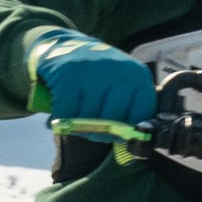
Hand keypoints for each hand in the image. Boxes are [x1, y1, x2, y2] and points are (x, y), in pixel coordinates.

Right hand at [25, 30, 154, 137]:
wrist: (62, 45)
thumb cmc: (95, 76)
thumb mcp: (118, 89)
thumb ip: (128, 117)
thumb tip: (130, 156)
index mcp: (137, 76)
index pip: (140, 118)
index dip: (127, 133)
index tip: (115, 134)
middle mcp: (119, 71)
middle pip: (113, 123)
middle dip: (100, 132)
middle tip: (89, 127)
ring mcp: (93, 71)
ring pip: (88, 120)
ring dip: (78, 126)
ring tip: (75, 115)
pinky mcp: (67, 74)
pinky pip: (66, 114)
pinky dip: (61, 118)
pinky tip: (61, 111)